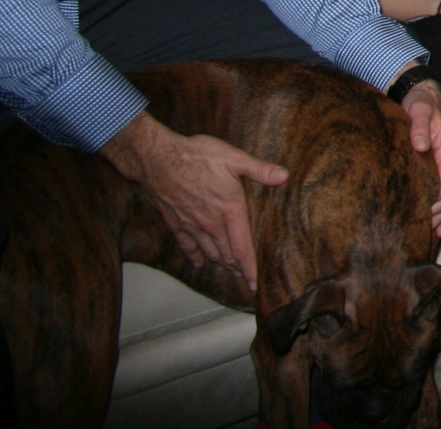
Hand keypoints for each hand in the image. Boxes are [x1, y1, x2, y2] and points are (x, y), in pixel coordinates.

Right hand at [102, 112, 286, 289]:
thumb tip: (285, 176)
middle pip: (226, 255)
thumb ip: (260, 169)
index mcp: (229, 209)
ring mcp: (191, 225)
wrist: (156, 160)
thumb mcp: (233, 157)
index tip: (255, 284)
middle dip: (238, 268)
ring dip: (220, 262)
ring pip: (209, 252)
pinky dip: (195, 256)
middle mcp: (210, 223)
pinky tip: (199, 261)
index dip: (250, 268)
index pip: (242, 248)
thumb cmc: (196, 156)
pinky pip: (187, 246)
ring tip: (230, 269)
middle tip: (247, 277)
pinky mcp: (175, 223)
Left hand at [398, 78, 440, 237]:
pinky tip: (436, 228)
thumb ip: (419, 127)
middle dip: (438, 215)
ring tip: (428, 234)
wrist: (424, 96)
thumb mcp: (419, 110)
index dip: (435, 202)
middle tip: (419, 228)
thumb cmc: (420, 104)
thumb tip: (420, 145)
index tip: (419, 214)